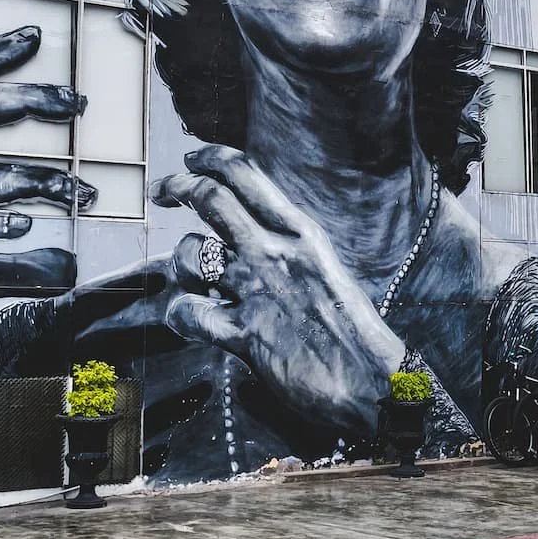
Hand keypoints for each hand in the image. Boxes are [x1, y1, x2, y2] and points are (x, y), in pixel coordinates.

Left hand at [152, 145, 403, 436]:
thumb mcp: (323, 266)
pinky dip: (180, 314)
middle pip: (211, 197)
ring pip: (191, 252)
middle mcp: (277, 253)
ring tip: (190, 274)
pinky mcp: (247, 337)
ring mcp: (260, 293)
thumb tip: (253, 226)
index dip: (209, 158)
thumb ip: (288, 245)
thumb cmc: (350, 327)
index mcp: (301, 231)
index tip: (190, 158)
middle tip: (162, 190)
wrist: (375, 380)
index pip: (246, 173)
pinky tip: (189, 318)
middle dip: (178, 185)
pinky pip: (190, 313)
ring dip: (180, 260)